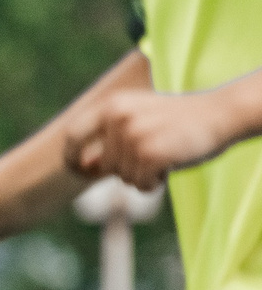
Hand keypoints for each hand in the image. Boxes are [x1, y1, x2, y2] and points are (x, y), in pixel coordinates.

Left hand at [67, 88, 229, 189]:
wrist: (219, 114)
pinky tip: (170, 166)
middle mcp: (118, 118)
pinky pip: (141, 185)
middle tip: (150, 157)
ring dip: (144, 176)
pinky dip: (155, 183)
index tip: (77, 170)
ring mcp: (133, 136)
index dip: (70, 156)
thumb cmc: (177, 120)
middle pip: (104, 165)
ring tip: (165, 155)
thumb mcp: (138, 118)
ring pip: (124, 177)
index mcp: (111, 105)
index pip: (73, 134)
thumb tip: (85, 166)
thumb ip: (111, 138)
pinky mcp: (150, 154)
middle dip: (125, 170)